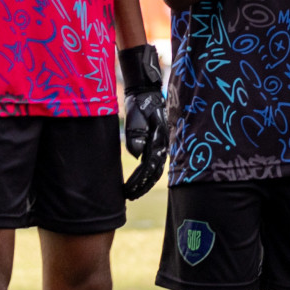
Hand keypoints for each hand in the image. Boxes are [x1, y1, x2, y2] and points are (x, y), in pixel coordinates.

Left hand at [119, 44, 166, 199]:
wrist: (146, 92)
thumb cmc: (140, 103)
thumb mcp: (135, 117)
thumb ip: (136, 135)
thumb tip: (137, 154)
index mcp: (158, 139)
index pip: (149, 167)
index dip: (138, 181)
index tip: (127, 191)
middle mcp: (162, 144)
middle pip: (154, 173)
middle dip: (142, 187)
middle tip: (129, 197)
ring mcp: (160, 144)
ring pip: (155, 170)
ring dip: (145, 183)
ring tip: (133, 193)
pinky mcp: (156, 143)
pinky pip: (152, 163)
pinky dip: (146, 174)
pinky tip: (138, 180)